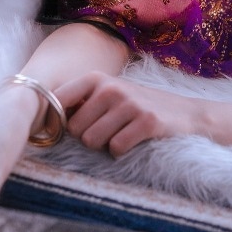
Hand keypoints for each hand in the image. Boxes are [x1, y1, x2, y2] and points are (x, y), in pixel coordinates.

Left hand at [56, 72, 197, 155]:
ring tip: (120, 136)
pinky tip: (133, 142)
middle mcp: (112, 88)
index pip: (58, 100)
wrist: (186, 114)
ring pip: (93, 141)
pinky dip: (121, 152)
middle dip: (86, 137)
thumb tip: (44, 118)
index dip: (57, 120)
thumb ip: (81, 101)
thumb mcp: (110, 94)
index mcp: (97, 79)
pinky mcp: (147, 122)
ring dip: (104, 146)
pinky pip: (116, 148)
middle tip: (106, 132)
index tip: (68, 128)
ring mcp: (130, 104)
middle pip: (75, 129)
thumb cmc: (139, 106)